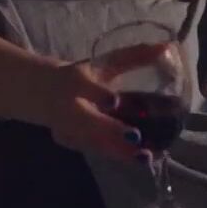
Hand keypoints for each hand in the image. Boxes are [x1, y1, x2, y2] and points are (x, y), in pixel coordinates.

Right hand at [39, 43, 169, 162]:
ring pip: (92, 142)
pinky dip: (117, 156)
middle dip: (110, 131)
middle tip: (135, 138)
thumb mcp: (103, 64)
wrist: (40, 93)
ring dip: (119, 151)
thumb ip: (134, 57)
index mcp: (74, 80)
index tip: (114, 101)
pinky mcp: (70, 143)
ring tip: (145, 157)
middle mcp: (67, 106)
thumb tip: (167, 47)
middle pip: (86, 121)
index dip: (98, 94)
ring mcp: (66, 128)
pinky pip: (95, 151)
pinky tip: (138, 160)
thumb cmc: (81, 76)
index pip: (83, 87)